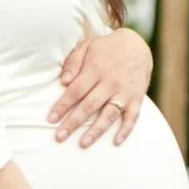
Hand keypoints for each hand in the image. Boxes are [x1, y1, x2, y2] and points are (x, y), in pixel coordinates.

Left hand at [51, 28, 151, 146]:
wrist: (138, 44)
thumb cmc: (106, 49)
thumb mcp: (87, 46)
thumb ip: (73, 61)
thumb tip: (63, 81)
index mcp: (96, 69)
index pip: (76, 91)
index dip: (63, 106)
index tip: (51, 119)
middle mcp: (110, 82)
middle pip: (89, 106)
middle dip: (73, 123)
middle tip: (59, 137)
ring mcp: (125, 91)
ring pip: (109, 114)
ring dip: (96, 130)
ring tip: (82, 144)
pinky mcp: (137, 98)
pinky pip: (132, 116)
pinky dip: (126, 130)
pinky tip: (116, 142)